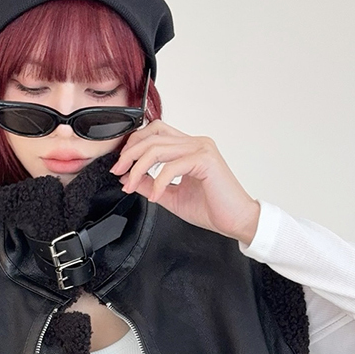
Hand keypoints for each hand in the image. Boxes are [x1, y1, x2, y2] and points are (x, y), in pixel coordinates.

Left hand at [110, 120, 260, 244]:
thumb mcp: (171, 196)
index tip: (121, 166)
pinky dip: (158, 182)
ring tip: (130, 185)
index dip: (134, 144)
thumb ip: (150, 184)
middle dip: (130, 153)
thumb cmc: (212, 209)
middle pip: (152, 135)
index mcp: (189, 148)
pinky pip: (172, 166)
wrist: (236, 221)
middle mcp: (196, 143)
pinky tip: (155, 196)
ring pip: (158, 148)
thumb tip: (128, 177)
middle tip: (118, 172)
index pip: (155, 132)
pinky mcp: (205, 160)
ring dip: (138, 167)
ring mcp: (201, 149)